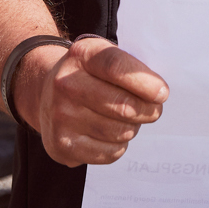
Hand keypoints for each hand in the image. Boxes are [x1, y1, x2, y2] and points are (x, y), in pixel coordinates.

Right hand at [16, 35, 168, 166]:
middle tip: (154, 109)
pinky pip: (110, 152)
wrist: (46, 94)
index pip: (116, 67)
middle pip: (123, 105)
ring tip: (126, 119)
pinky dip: (119, 146)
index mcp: (81, 55)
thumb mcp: (103, 57)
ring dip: (133, 127)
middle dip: (148, 110)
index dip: (145, 82)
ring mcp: (61, 116)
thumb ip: (130, 69)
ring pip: (120, 131)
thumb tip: (159, 95)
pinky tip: (110, 134)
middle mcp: (65, 84)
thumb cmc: (88, 75)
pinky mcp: (61, 145)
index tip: (162, 93)